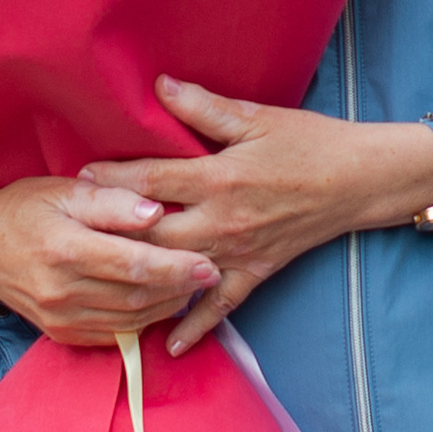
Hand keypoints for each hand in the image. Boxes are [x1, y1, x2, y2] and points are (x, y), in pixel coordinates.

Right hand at [0, 174, 217, 342]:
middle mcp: (61, 290)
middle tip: (211, 273)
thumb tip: (154, 212)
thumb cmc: (27, 207)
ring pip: (129, 320)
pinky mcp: (60, 334)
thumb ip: (112, 201)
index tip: (207, 262)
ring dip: (167, 307)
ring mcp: (59, 318)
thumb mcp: (66, 190)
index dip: (175, 266)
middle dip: (180, 288)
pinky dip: (143, 322)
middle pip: (136, 296)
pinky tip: (162, 304)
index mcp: (64, 249)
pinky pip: (112, 335)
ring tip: (193, 287)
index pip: (132, 264)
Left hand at [92, 77, 432, 353]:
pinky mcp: (256, 271)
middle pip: (154, 231)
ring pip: (178, 271)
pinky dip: (195, 326)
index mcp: (220, 177)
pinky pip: (220, 306)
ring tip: (99, 283)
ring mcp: (237, 251)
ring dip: (139, 277)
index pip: (152, 179)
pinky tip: (168, 345)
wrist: (360, 180)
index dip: (113, 178)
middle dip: (111, 231)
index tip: (79, 178)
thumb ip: (205, 108)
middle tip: (72, 233)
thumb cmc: (309, 142)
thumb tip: (160, 86)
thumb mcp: (258, 117)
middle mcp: (222, 220)